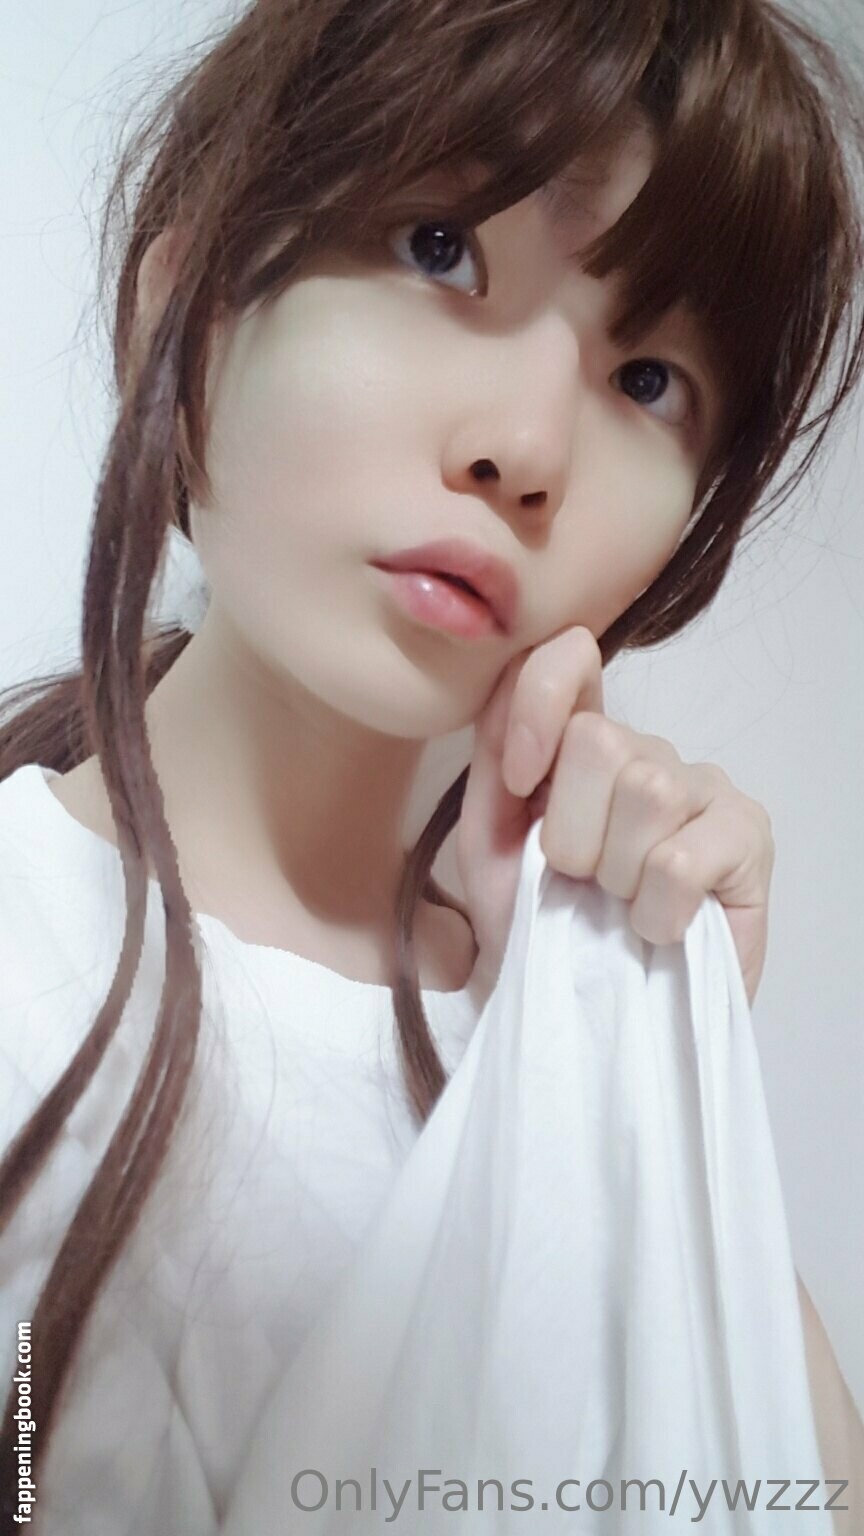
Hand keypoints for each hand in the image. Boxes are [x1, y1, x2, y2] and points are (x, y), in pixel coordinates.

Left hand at [455, 625, 774, 1005]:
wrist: (581, 1012)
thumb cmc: (537, 925)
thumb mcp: (491, 840)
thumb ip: (495, 756)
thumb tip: (512, 684)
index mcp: (582, 739)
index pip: (568, 659)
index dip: (539, 703)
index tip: (522, 783)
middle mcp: (648, 750)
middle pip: (599, 741)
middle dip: (572, 834)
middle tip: (581, 882)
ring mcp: (705, 787)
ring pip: (647, 791)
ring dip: (615, 876)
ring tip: (619, 905)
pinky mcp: (749, 835)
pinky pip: (683, 858)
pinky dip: (654, 910)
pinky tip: (658, 928)